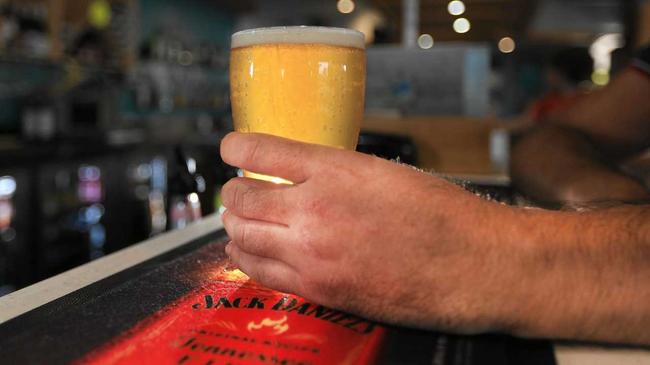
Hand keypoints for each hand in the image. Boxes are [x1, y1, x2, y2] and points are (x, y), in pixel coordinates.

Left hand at [220, 132, 521, 333]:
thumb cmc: (442, 216)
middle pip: (242, 198)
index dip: (237, 148)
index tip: (230, 148)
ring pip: (242, 235)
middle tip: (238, 190)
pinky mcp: (318, 289)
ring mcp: (312, 253)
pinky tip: (248, 251)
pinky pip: (259, 272)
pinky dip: (246, 256)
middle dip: (234, 192)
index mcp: (336, 170)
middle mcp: (315, 209)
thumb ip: (336, 173)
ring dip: (235, 224)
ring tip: (240, 220)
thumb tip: (300, 175)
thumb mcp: (385, 173)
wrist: (473, 266)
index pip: (262, 151)